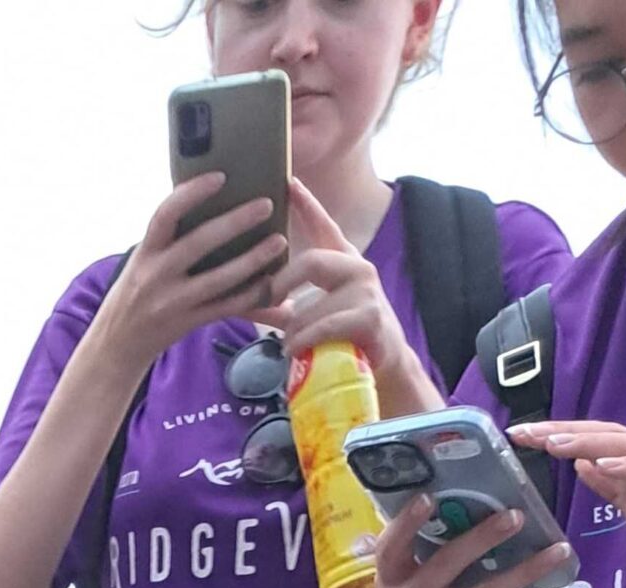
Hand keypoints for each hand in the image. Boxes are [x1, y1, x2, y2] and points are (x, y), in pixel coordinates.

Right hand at [93, 173, 290, 374]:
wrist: (114, 346)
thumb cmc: (135, 295)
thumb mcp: (142, 263)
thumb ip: (169, 240)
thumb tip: (203, 203)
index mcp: (145, 254)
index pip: (164, 216)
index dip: (190, 194)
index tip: (219, 177)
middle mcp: (155, 276)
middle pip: (197, 243)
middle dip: (234, 222)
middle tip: (266, 205)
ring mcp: (171, 302)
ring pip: (218, 278)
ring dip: (252, 260)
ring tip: (278, 242)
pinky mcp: (185, 324)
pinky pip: (223, 308)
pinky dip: (249, 296)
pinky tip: (269, 284)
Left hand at [263, 183, 420, 399]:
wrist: (382, 366)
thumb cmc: (340, 338)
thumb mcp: (307, 315)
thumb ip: (281, 303)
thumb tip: (243, 297)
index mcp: (342, 263)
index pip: (324, 227)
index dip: (307, 205)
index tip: (289, 182)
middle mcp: (357, 269)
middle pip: (311, 261)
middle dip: (282, 283)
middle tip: (266, 300)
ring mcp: (366, 292)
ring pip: (310, 306)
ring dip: (292, 332)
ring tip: (290, 346)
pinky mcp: (368, 317)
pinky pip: (321, 327)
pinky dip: (301, 343)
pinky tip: (294, 353)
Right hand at [375, 495, 570, 587]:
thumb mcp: (403, 586)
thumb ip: (419, 553)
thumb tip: (462, 500)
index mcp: (390, 583)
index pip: (389, 550)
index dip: (406, 524)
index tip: (428, 497)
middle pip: (444, 566)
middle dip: (480, 539)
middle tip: (515, 515)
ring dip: (523, 571)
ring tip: (558, 549)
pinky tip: (554, 585)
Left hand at [513, 418, 625, 575]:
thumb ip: (610, 484)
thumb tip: (584, 464)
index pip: (593, 441)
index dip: (559, 433)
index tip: (520, 435)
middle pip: (604, 435)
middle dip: (563, 430)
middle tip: (524, 433)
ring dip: (588, 441)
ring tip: (553, 443)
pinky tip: (601, 463)